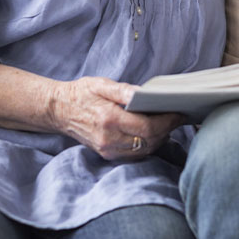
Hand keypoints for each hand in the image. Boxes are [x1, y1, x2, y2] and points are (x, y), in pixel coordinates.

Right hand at [51, 76, 182, 160]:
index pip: (147, 127)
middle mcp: (109, 139)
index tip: (178, 113)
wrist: (59, 110)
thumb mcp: (101, 84)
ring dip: (159, 139)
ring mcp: (107, 150)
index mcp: (109, 119)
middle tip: (176, 117)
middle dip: (166, 130)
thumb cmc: (81, 94)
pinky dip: (147, 145)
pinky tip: (152, 133)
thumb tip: (145, 94)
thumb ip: (124, 91)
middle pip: (149, 141)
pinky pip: (134, 154)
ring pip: (143, 151)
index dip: (167, 122)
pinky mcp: (107, 154)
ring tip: (167, 124)